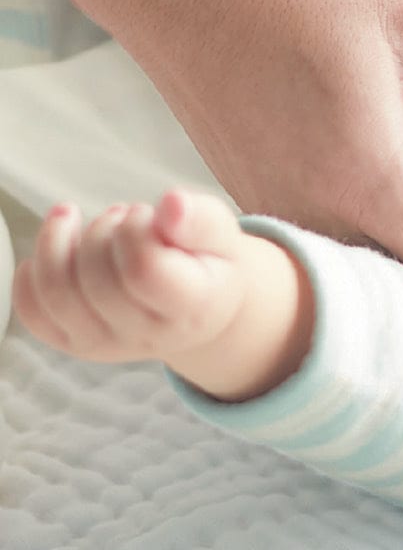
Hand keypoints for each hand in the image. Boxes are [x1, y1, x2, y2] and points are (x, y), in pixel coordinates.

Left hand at [12, 191, 299, 399]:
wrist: (199, 309)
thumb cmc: (210, 264)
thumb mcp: (224, 236)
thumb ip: (203, 219)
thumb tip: (172, 204)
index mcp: (192, 308)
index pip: (144, 269)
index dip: (137, 229)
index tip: (152, 213)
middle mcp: (147, 336)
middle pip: (97, 278)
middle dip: (105, 229)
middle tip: (128, 216)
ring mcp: (106, 344)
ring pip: (57, 292)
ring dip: (60, 241)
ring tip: (90, 222)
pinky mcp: (74, 343)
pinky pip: (32, 311)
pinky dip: (32, 273)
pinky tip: (60, 246)